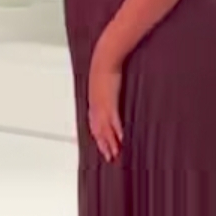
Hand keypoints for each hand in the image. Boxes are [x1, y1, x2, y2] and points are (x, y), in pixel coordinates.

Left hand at [87, 43, 123, 161]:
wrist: (105, 58)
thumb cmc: (106, 67)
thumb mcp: (106, 82)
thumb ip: (109, 91)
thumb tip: (113, 95)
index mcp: (94, 103)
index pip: (96, 125)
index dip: (100, 137)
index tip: (104, 147)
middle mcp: (96, 107)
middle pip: (98, 131)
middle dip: (104, 145)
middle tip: (109, 157)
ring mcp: (102, 106)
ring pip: (104, 130)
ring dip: (109, 143)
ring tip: (114, 154)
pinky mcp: (110, 103)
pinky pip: (113, 121)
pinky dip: (116, 132)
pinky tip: (121, 140)